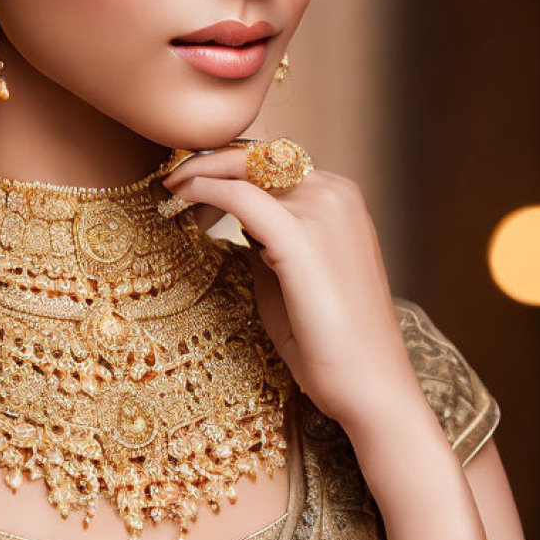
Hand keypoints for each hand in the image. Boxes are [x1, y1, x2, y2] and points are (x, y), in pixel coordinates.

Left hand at [162, 146, 424, 429]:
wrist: (368, 384)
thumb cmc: (328, 340)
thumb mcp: (290, 276)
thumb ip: (267, 242)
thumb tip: (237, 224)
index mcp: (339, 197)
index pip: (272, 159)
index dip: (226, 165)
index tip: (189, 181)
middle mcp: (335, 192)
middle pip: (257, 155)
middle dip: (208, 162)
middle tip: (170, 181)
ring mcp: (323, 211)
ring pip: (246, 170)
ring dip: (202, 177)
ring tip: (171, 197)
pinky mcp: (301, 237)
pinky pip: (241, 195)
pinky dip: (205, 189)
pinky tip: (179, 197)